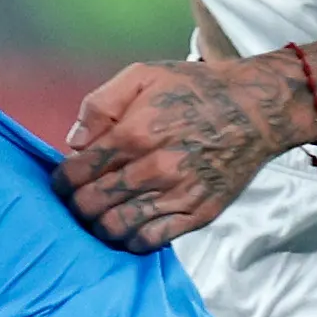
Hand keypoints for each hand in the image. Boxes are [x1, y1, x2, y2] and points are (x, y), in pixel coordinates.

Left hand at [58, 56, 298, 250]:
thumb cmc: (195, 90)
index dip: (61, 181)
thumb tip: (74, 142)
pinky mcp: (197, 213)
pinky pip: (151, 240)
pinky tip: (128, 228)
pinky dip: (131, 240)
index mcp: (134, 132)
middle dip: (76, 205)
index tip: (63, 182)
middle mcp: (153, 168)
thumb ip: (101, 104)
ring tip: (100, 216)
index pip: (77, 172)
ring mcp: (177, 194)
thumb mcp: (143, 75)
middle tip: (78, 201)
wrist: (255, 110)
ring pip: (116, 228)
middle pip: (91, 204)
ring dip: (99, 226)